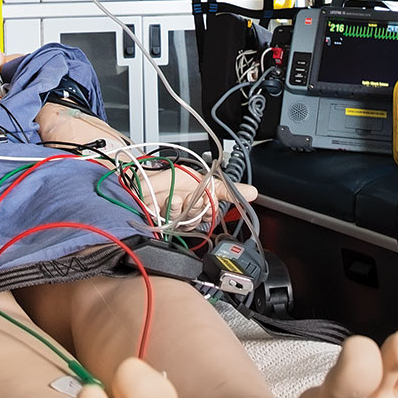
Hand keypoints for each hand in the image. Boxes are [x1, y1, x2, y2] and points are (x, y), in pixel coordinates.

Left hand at [136, 162, 258, 224]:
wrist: (143, 179)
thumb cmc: (169, 177)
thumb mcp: (202, 179)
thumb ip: (227, 189)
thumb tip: (254, 193)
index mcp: (200, 202)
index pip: (213, 214)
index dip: (210, 208)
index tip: (207, 201)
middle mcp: (188, 212)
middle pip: (200, 218)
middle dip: (195, 205)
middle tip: (189, 195)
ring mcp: (173, 217)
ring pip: (185, 220)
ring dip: (180, 207)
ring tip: (175, 197)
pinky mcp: (160, 221)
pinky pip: (169, 220)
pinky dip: (168, 208)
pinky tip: (164, 202)